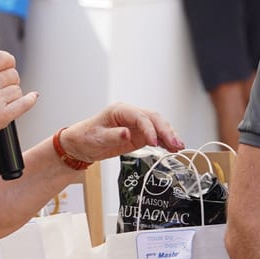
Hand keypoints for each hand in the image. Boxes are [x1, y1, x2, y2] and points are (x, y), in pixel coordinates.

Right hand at [0, 50, 38, 155]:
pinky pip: (25, 103)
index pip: (2, 57)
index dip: (8, 62)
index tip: (8, 66)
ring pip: (18, 90)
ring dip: (13, 95)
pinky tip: (31, 98)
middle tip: (0, 90)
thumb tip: (7, 63)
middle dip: (10, 81)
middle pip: (13, 74)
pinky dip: (29, 100)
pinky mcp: (2, 116)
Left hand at [62, 104, 183, 161]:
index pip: (140, 117)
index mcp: (120, 110)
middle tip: (175, 144)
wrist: (81, 145)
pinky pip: (155, 135)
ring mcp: (136, 124)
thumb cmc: (86, 137)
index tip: (153, 143)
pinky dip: (164, 141)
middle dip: (166, 131)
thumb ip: (113, 136)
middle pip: (154, 118)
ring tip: (178, 147)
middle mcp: (130, 115)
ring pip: (158, 126)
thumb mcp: (96, 138)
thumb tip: (127, 133)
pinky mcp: (139, 135)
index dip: (149, 129)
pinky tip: (171, 148)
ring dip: (169, 136)